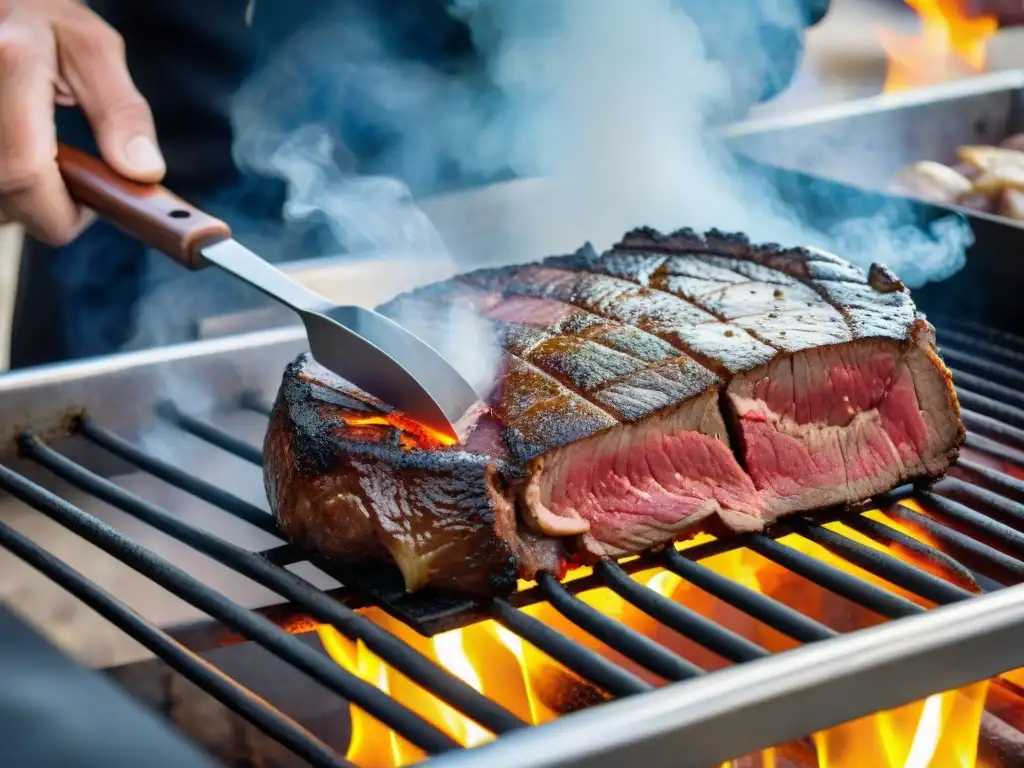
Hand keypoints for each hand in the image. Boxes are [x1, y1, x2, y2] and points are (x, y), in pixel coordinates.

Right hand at [0, 0, 163, 243]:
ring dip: (20, 197)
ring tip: (38, 154)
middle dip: (44, 207)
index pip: (25, 175)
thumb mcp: (92, 51)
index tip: (93, 208)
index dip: (63, 213)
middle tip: (69, 177)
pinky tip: (17, 151)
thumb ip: (121, 111)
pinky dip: (6, 184)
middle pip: (6, 200)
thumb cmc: (43, 23)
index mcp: (9, 64)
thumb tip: (144, 171)